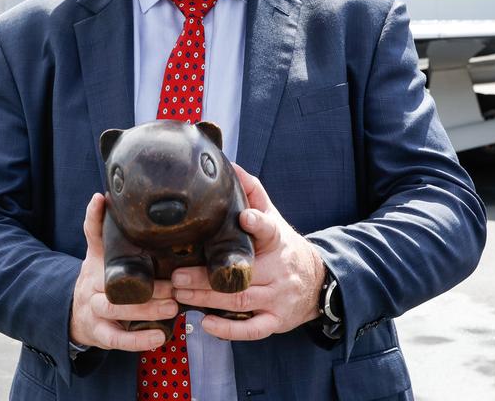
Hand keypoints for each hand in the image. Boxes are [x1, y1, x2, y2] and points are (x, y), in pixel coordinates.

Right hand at [70, 193, 177, 350]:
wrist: (77, 314)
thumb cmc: (98, 278)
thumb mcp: (99, 253)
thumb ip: (101, 227)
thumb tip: (102, 195)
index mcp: (95, 262)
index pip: (93, 237)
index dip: (95, 219)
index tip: (105, 203)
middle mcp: (91, 285)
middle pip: (114, 286)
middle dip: (146, 287)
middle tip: (174, 286)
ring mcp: (93, 311)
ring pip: (117, 311)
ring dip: (146, 311)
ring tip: (173, 308)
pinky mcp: (100, 334)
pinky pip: (117, 339)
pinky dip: (138, 340)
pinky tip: (160, 337)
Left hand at [172, 165, 325, 340]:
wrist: (317, 281)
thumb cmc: (284, 247)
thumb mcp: (274, 217)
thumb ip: (253, 193)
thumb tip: (229, 165)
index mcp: (277, 240)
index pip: (269, 229)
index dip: (258, 222)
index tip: (245, 217)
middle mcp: (278, 271)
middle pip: (242, 276)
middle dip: (206, 277)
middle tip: (177, 274)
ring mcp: (277, 298)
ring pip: (240, 302)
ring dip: (207, 299)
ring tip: (180, 292)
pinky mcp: (276, 321)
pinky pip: (252, 329)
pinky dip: (229, 329)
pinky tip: (206, 323)